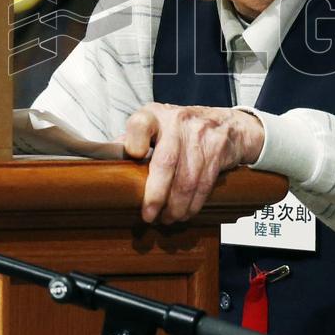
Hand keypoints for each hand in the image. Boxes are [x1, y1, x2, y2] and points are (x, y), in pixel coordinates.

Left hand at [123, 103, 264, 223]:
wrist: (228, 124)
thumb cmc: (182, 129)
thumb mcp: (156, 126)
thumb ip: (133, 141)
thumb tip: (107, 163)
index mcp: (155, 115)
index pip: (141, 124)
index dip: (135, 140)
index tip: (134, 155)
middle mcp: (177, 121)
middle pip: (166, 162)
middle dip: (156, 195)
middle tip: (149, 215)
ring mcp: (200, 134)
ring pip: (187, 179)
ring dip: (176, 206)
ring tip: (167, 219)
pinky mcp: (218, 149)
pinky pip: (204, 183)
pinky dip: (193, 204)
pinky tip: (185, 213)